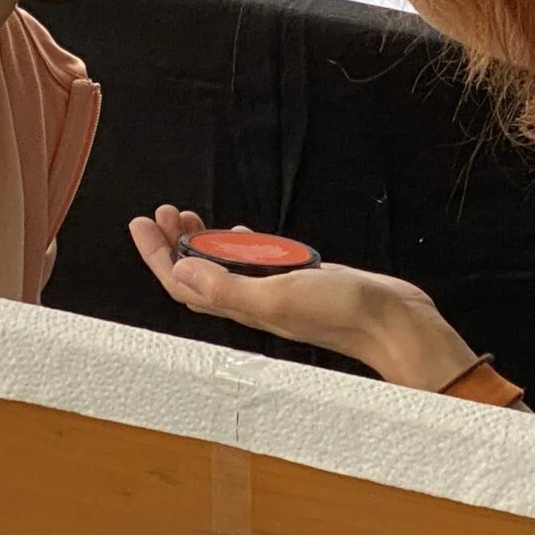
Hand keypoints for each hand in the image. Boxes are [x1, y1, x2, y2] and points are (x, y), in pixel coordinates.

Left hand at [132, 204, 481, 391]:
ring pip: (222, 267)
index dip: (157, 255)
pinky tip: (235, 230)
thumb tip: (178, 271)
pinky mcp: (297, 280)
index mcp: (241, 307)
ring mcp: (274, 291)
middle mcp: (252, 301)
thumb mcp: (276, 296)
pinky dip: (236, 244)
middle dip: (172, 244)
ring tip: (185, 216)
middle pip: (196, 274)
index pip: (183, 283)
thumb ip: (225, 287)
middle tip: (162, 213)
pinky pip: (254, 262)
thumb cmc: (341, 312)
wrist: (392, 321)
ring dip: (200, 242)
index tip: (142, 224)